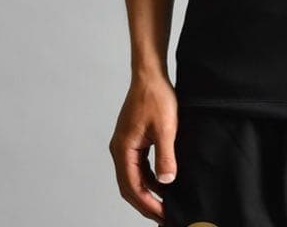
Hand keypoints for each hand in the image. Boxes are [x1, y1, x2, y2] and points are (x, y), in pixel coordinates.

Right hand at [109, 73, 178, 224]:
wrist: (150, 74)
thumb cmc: (156, 96)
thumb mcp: (165, 128)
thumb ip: (165, 157)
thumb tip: (166, 183)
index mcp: (123, 149)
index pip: (132, 187)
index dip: (147, 204)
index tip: (163, 215)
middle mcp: (120, 149)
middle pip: (130, 186)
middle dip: (146, 203)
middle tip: (164, 216)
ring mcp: (126, 145)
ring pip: (134, 177)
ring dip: (148, 191)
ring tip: (165, 204)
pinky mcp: (134, 139)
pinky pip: (139, 165)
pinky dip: (149, 177)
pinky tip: (164, 182)